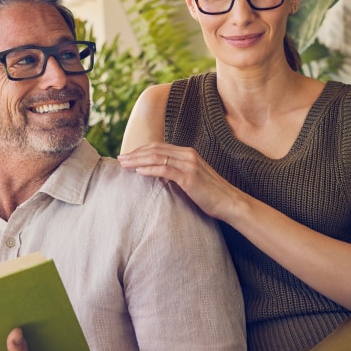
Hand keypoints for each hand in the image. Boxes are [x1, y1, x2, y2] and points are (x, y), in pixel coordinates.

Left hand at [118, 143, 245, 222]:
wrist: (230, 203)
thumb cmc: (212, 194)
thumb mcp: (193, 179)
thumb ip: (179, 173)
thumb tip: (160, 175)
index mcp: (188, 153)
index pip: (159, 147)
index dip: (141, 150)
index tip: (127, 155)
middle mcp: (188, 155)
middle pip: (155, 150)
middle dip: (135, 153)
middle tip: (120, 158)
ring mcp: (189, 165)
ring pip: (157, 158)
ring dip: (138, 160)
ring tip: (124, 164)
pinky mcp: (189, 178)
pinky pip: (165, 170)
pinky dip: (150, 169)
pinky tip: (138, 172)